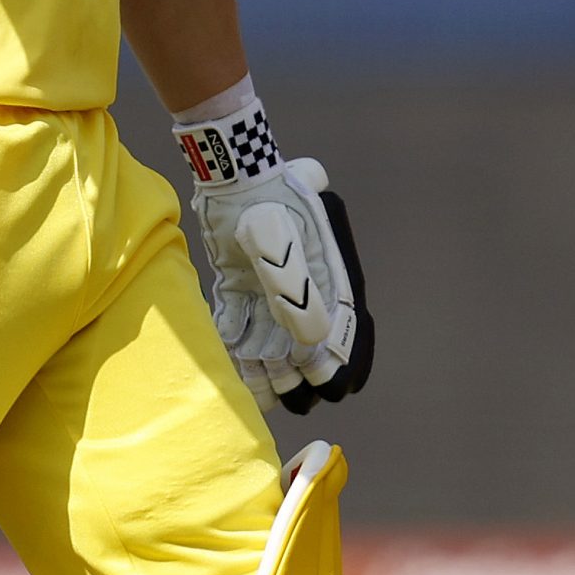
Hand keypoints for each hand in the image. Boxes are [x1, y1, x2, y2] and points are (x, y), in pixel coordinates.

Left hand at [177, 104, 374, 414]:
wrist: (230, 176)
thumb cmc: (263, 203)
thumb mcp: (279, 242)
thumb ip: (295, 290)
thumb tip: (316, 342)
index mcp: (329, 278)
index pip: (343, 332)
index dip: (338, 365)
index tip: (328, 391)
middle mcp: (303, 288)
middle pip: (308, 346)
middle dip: (300, 378)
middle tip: (288, 399)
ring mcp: (270, 288)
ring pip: (272, 342)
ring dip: (266, 370)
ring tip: (258, 396)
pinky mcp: (241, 285)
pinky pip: (242, 326)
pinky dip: (237, 348)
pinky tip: (231, 367)